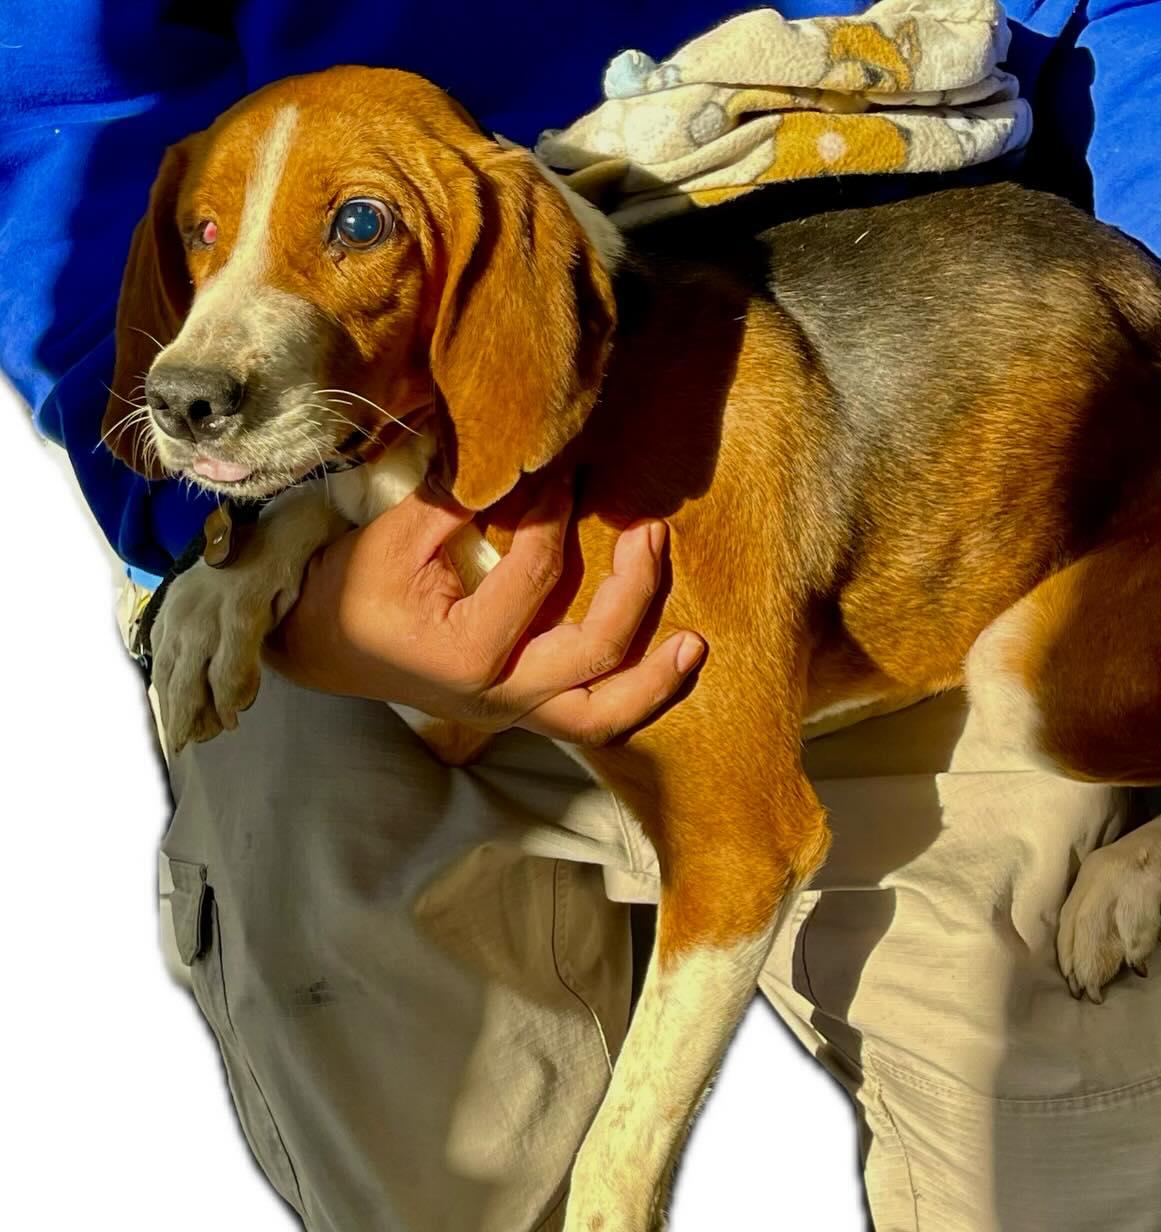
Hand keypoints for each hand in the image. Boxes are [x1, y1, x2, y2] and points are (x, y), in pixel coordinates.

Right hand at [267, 478, 704, 743]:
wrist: (326, 647)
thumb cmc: (356, 587)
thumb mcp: (393, 534)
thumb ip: (458, 495)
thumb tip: (521, 443)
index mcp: (464, 654)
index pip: (535, 576)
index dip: (555, 513)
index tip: (567, 470)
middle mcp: (497, 697)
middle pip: (593, 651)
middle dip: (635, 588)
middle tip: (651, 528)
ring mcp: (515, 714)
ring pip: (603, 715)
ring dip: (656, 679)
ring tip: (696, 642)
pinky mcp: (526, 715)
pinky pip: (592, 720)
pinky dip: (636, 697)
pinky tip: (672, 663)